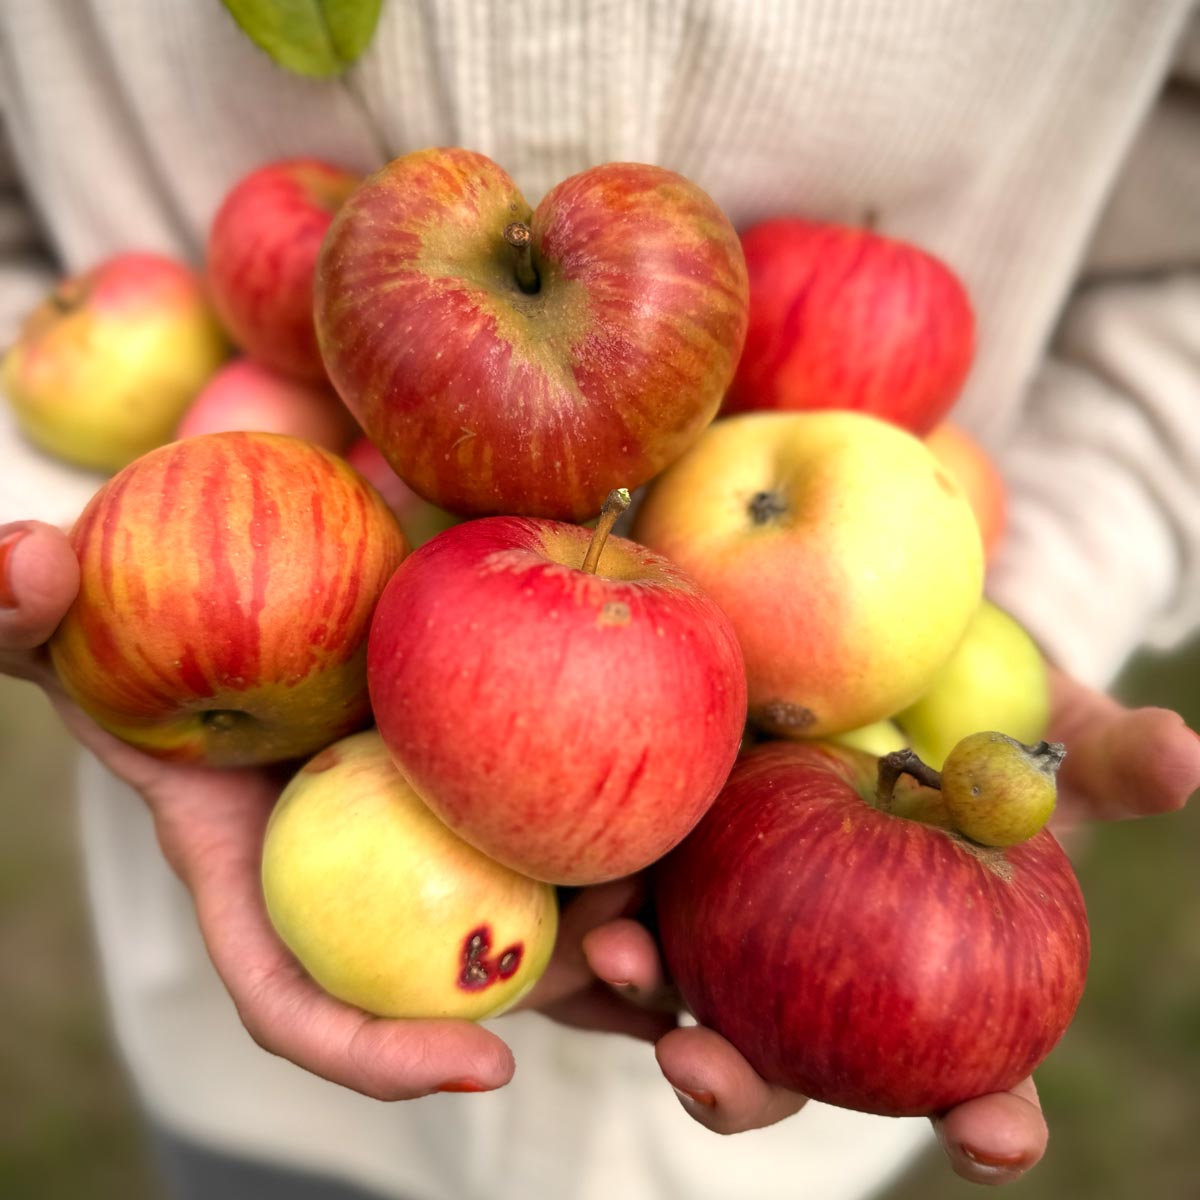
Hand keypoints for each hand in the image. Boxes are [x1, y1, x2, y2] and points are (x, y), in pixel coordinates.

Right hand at [0, 519, 668, 1098]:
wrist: (231, 569)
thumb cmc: (144, 609)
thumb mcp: (69, 616)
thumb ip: (24, 611)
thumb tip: (21, 564)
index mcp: (250, 868)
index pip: (295, 1000)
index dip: (372, 1052)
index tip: (482, 1065)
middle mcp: (340, 869)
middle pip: (438, 978)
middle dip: (538, 1005)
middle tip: (636, 988)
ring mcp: (405, 828)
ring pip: (508, 916)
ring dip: (599, 941)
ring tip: (676, 931)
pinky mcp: (464, 774)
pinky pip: (541, 825)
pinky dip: (603, 842)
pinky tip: (679, 821)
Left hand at [575, 664, 1198, 1185]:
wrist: (898, 652)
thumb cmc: (988, 707)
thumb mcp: (1047, 728)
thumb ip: (1102, 760)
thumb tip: (1186, 755)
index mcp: (939, 970)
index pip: (975, 1073)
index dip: (989, 1118)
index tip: (985, 1132)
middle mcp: (838, 970)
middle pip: (793, 1063)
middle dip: (745, 1085)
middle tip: (704, 1067)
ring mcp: (756, 926)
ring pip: (696, 994)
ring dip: (650, 1000)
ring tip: (620, 963)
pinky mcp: (691, 864)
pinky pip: (647, 899)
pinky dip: (615, 907)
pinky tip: (591, 890)